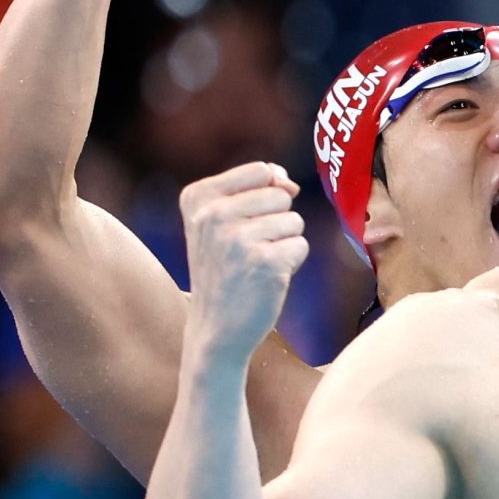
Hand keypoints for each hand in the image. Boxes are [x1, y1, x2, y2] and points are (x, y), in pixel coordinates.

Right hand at [182, 163, 306, 367]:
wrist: (215, 328)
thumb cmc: (224, 269)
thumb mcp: (218, 222)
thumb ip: (253, 188)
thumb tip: (287, 182)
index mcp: (197, 197)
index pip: (260, 170)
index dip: (267, 193)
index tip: (244, 221)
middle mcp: (213, 214)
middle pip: (281, 195)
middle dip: (275, 222)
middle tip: (247, 250)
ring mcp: (238, 238)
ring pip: (294, 220)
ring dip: (283, 243)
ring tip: (255, 264)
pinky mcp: (265, 262)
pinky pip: (301, 245)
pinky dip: (291, 262)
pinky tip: (265, 277)